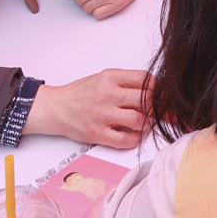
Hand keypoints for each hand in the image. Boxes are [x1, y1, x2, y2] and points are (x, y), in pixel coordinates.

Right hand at [25, 68, 146, 148]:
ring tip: (145, 122)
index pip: (144, 78)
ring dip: (147, 123)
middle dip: (155, 105)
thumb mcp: (102, 77)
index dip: (157, 86)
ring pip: (138, 120)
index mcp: (110, 77)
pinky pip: (126, 140)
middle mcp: (107, 95)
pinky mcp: (98, 134)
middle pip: (145, 99)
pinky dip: (135, 138)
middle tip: (155, 109)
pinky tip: (134, 134)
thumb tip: (151, 88)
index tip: (160, 92)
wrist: (56, 108)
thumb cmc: (80, 93)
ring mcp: (103, 115)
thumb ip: (124, 81)